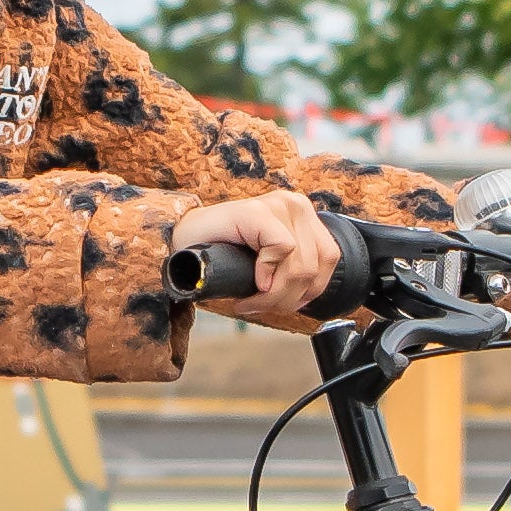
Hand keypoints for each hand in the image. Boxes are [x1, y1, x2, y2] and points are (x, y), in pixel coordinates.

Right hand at [169, 187, 341, 322]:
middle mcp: (294, 204)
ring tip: (253, 301)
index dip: (312, 290)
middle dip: (288, 298)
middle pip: (315, 265)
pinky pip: (281, 249)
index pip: (329, 258)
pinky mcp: (257, 211)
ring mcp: (277, 204)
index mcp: (302, 215)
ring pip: (301, 263)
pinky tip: (252, 282)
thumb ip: (294, 269)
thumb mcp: (270, 263)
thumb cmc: (222, 254)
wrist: (180, 242)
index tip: (285, 304)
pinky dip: (268, 274)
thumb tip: (312, 294)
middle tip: (260, 306)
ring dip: (277, 294)